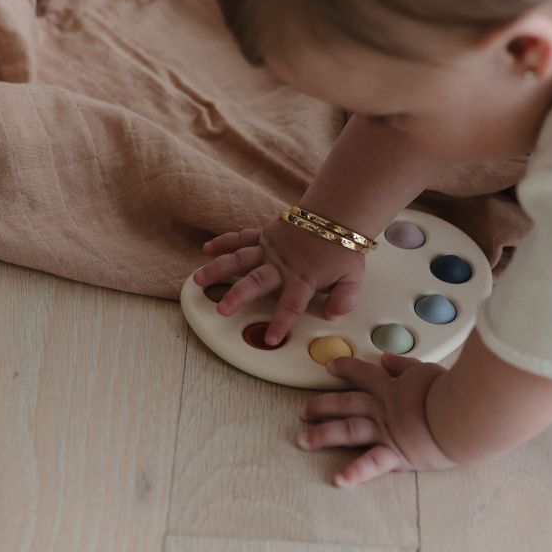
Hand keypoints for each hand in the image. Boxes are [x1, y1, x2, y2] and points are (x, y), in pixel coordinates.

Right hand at [194, 217, 366, 346]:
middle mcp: (281, 265)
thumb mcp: (353, 278)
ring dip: (218, 269)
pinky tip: (207, 249)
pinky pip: (242, 238)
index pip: (291, 305)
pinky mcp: (265, 235)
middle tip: (221, 309)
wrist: (338, 213)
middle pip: (256, 282)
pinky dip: (224, 242)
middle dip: (237, 296)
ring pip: (240, 259)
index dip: (281, 323)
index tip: (271, 338)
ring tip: (198, 280)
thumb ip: (345, 299)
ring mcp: (270, 248)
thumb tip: (332, 314)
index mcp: (303, 278)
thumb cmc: (343, 247)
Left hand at [297, 351, 456, 486]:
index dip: (345, 368)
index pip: (362, 373)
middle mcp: (382, 408)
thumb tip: (388, 358)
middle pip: (345, 403)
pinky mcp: (396, 454)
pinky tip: (338, 479)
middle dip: (322, 406)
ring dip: (323, 435)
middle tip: (305, 411)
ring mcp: (386, 431)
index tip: (330, 366)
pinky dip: (355, 472)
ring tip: (304, 441)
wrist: (461, 413)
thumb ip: (405, 365)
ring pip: (347, 431)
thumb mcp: (426, 370)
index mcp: (391, 387)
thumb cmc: (451, 391)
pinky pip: (372, 464)